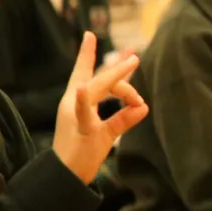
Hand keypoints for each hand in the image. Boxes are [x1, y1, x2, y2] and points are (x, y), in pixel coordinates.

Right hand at [52, 32, 147, 183]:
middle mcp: (73, 103)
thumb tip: (144, 107)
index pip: (83, 74)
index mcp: (78, 103)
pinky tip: (81, 89)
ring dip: (115, 76)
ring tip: (133, 62)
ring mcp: (75, 114)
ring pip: (97, 88)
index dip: (86, 55)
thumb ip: (124, 117)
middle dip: (117, 68)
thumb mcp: (108, 131)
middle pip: (99, 80)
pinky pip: (83, 112)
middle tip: (135, 58)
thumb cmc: (84, 152)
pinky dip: (82, 100)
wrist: (66, 175)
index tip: (89, 35)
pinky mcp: (80, 128)